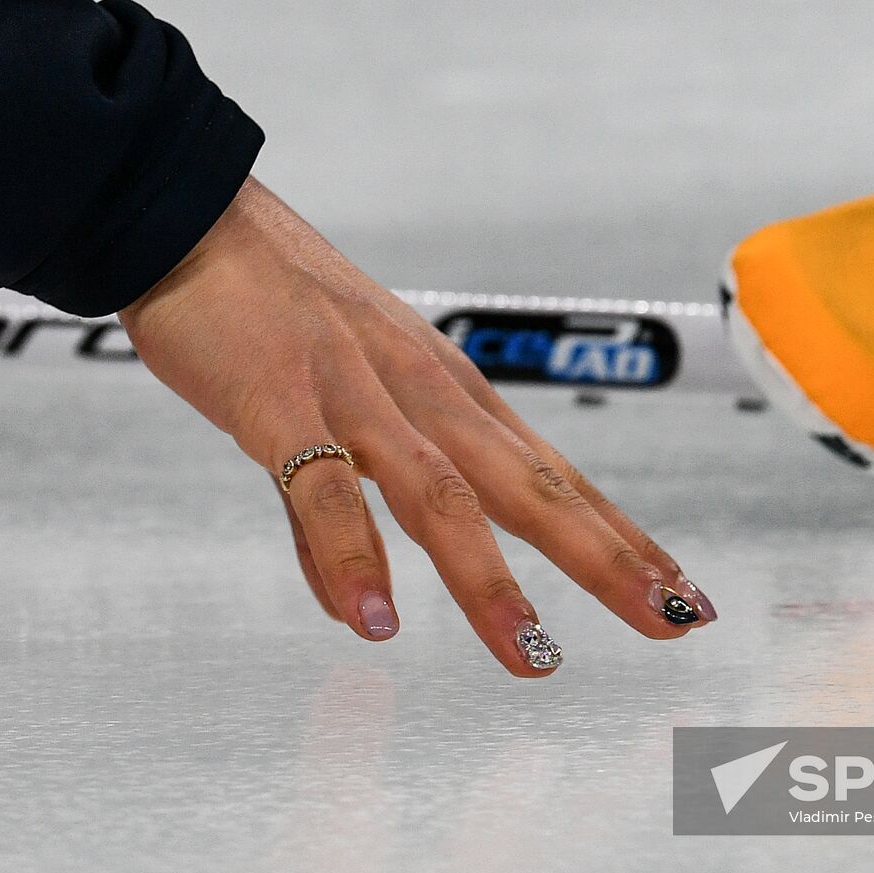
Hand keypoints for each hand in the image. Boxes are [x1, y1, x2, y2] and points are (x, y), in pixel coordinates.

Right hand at [117, 177, 716, 676]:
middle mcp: (426, 395)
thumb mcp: (347, 405)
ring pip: (442, 497)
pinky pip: (323, 488)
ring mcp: (358, 396)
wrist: (193, 215)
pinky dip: (350, 554)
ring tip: (534, 655)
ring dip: (490, 583)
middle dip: (606, 560)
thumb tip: (360, 607)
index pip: (557, 477)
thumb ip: (358, 510)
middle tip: (670, 617)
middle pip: (532, 488)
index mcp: (453, 395)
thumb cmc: (281, 306)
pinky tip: (373, 619)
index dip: (622, 536)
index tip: (680, 587)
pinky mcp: (280, 400)